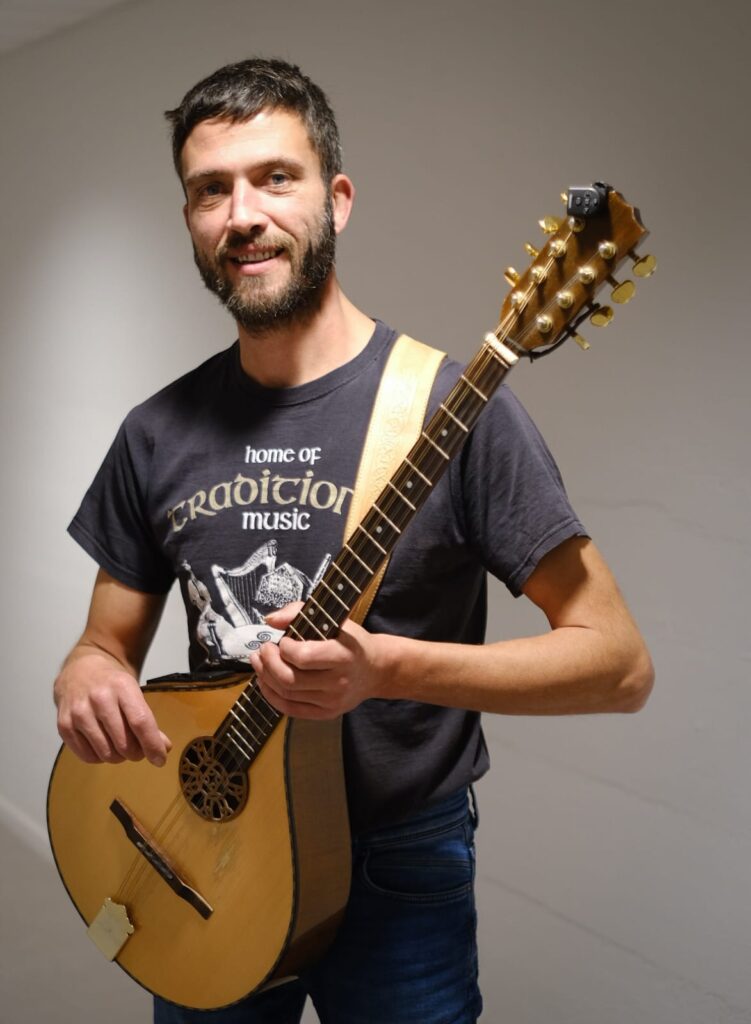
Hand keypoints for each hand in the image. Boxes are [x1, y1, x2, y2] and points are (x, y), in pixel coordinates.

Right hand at [54, 650, 171, 765]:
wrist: (80, 670)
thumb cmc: (111, 684)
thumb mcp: (134, 692)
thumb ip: (147, 720)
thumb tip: (163, 748)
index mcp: (122, 687)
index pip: (140, 722)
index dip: (152, 744)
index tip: (160, 759)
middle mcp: (99, 699)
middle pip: (124, 742)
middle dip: (136, 753)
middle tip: (138, 750)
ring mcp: (79, 712)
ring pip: (106, 753)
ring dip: (118, 757)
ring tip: (120, 747)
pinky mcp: (64, 725)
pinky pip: (88, 756)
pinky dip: (100, 758)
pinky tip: (103, 745)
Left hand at [249, 603, 384, 718]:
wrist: (375, 670)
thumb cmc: (351, 642)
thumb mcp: (334, 619)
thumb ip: (299, 612)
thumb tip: (270, 620)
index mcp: (343, 656)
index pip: (304, 657)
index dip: (285, 648)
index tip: (282, 640)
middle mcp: (338, 682)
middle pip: (290, 679)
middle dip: (269, 663)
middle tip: (263, 650)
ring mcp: (332, 701)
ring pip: (287, 694)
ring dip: (265, 677)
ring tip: (260, 662)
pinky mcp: (326, 713)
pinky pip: (291, 709)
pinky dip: (272, 696)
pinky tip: (265, 682)